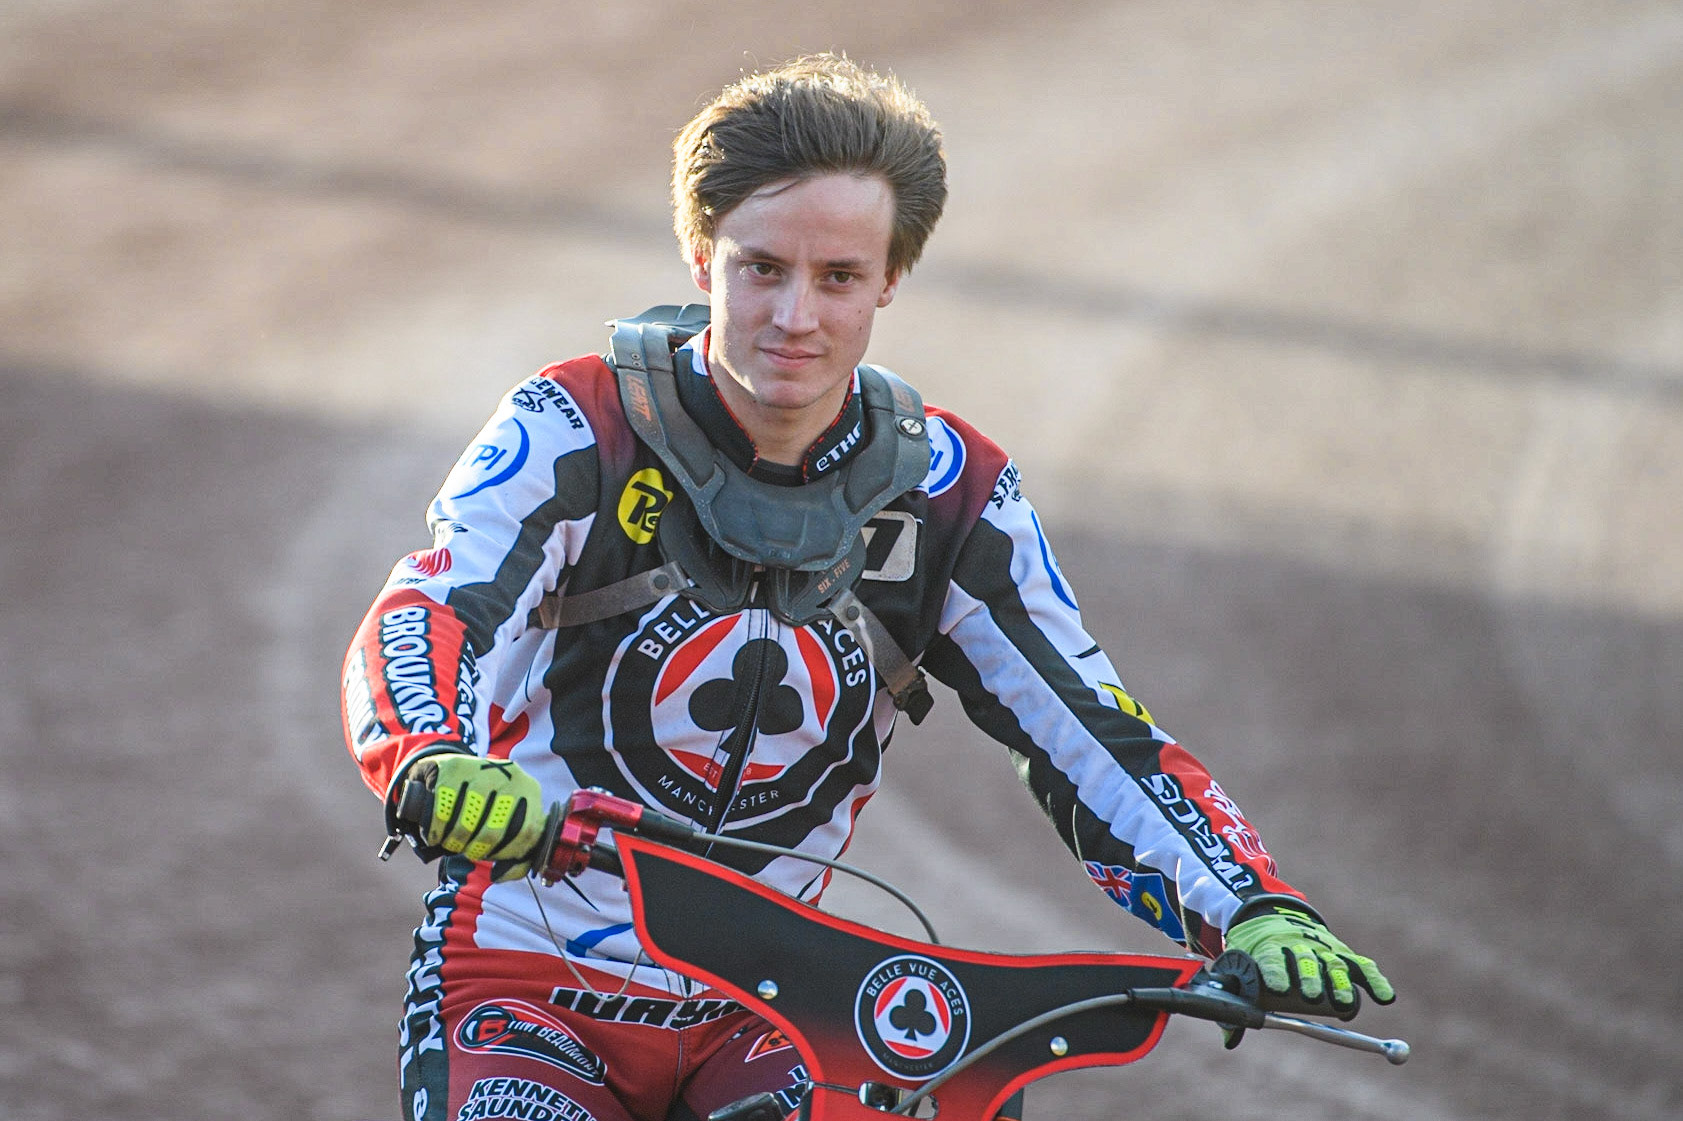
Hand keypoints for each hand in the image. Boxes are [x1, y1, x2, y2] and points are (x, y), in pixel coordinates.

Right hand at [403, 753, 546, 881]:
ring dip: (454, 842)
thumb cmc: (485, 803)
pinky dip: (436, 831)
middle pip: (493, 832)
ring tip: (451, 843)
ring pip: (466, 824)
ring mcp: (481, 769)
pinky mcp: (453, 768)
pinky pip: (442, 812)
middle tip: (467, 850)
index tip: (491, 856)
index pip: (527, 832)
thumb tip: (502, 874)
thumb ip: (515, 850)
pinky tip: (435, 835)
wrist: (451, 769)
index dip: (508, 853)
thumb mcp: (507, 819)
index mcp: (528, 790)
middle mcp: (509, 776)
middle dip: (476, 849)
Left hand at [1222, 904, 1393, 1017]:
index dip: (1276, 971)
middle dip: (1310, 978)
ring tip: (1345, 1005)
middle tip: (1312, 998)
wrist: (1267, 916)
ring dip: (1340, 984)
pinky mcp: (1339, 950)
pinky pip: (1360, 965)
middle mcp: (1295, 944)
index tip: (1279, 988)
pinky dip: (1374, 980)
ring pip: (1332, 963)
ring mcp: (1320, 946)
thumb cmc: (1253, 953)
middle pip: (1305, 960)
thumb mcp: (1238, 969)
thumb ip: (1237, 1004)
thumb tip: (1230, 1041)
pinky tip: (1385, 997)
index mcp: (1266, 945)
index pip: (1271, 957)